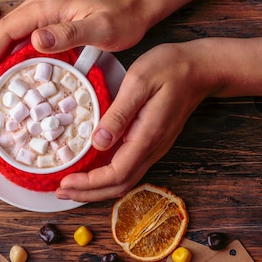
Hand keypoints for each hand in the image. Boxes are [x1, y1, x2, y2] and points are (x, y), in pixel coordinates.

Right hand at [0, 0, 151, 93]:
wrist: (138, 3)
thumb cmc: (123, 16)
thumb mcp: (99, 28)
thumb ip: (68, 34)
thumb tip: (36, 41)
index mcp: (47, 4)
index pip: (5, 31)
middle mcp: (41, 3)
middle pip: (2, 32)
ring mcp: (45, 8)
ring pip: (10, 33)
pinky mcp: (52, 16)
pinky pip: (24, 34)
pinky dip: (12, 52)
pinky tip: (10, 68)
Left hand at [56, 40, 220, 201]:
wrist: (200, 69)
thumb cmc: (170, 69)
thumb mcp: (139, 82)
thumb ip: (118, 114)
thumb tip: (98, 143)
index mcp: (147, 136)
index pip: (116, 174)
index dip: (89, 183)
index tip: (66, 182)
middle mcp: (152, 149)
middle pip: (119, 186)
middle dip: (88, 193)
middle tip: (62, 191)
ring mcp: (154, 148)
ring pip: (125, 181)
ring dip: (97, 189)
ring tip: (72, 186)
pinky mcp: (153, 143)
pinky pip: (129, 170)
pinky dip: (108, 178)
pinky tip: (93, 172)